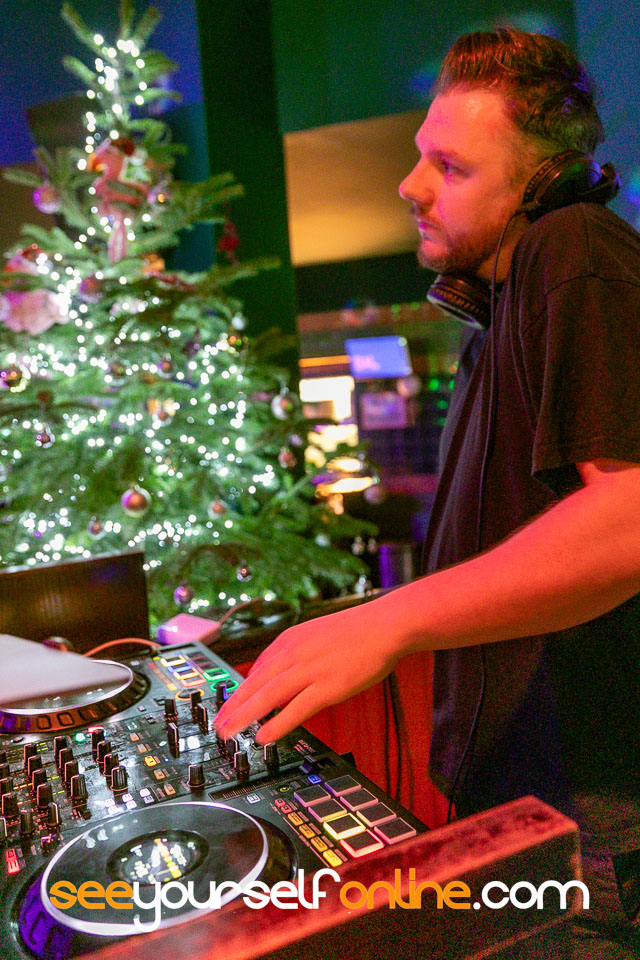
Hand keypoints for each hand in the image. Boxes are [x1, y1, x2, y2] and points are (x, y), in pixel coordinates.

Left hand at [214, 597, 405, 743]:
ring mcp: (310, 670)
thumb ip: (296, 654)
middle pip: (255, 683)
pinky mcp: (329, 686)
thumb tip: (281, 676)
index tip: (229, 706)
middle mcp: (295, 654)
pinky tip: (264, 737)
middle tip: (218, 725)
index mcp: (290, 640)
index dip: (240, 691)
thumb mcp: (316, 634)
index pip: (257, 669)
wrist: (385, 625)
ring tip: (229, 733)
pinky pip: (297, 709)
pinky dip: (277, 724)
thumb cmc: (357, 632)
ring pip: (268, 696)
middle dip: (233, 706)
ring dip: (245, 716)